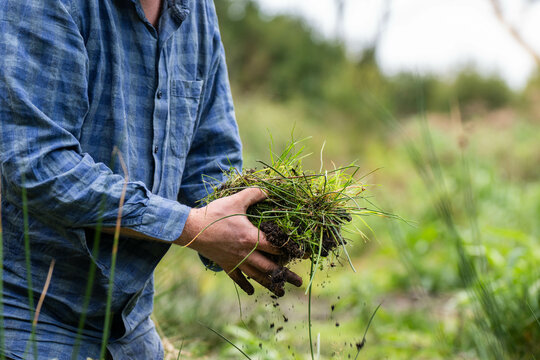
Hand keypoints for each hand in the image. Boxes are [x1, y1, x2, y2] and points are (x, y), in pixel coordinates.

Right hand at [176, 188, 302, 295]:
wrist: (191, 229)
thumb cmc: (214, 214)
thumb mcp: (236, 200)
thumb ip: (254, 194)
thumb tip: (269, 190)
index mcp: (251, 237)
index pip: (277, 246)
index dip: (292, 250)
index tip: (304, 254)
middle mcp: (246, 253)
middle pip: (271, 267)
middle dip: (286, 275)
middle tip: (299, 282)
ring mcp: (236, 261)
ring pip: (257, 276)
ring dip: (271, 283)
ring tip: (281, 291)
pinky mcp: (226, 265)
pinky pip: (238, 279)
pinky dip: (246, 285)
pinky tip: (252, 291)